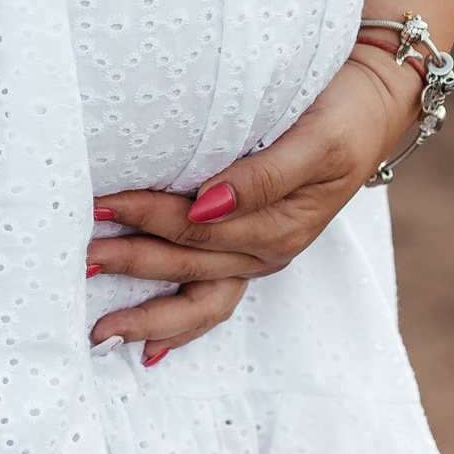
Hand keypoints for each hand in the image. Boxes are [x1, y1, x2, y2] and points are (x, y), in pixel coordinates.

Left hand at [86, 46, 421, 360]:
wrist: (376, 106)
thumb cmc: (343, 113)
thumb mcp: (316, 138)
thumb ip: (263, 175)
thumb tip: (205, 203)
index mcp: (280, 224)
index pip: (198, 227)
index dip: (146, 217)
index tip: (101, 205)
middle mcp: (267, 250)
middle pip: (187, 264)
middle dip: (130, 263)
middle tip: (78, 258)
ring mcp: (259, 256)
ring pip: (197, 298)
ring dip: (148, 312)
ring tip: (100, 327)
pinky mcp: (252, 251)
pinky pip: (212, 300)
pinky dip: (180, 324)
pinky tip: (148, 347)